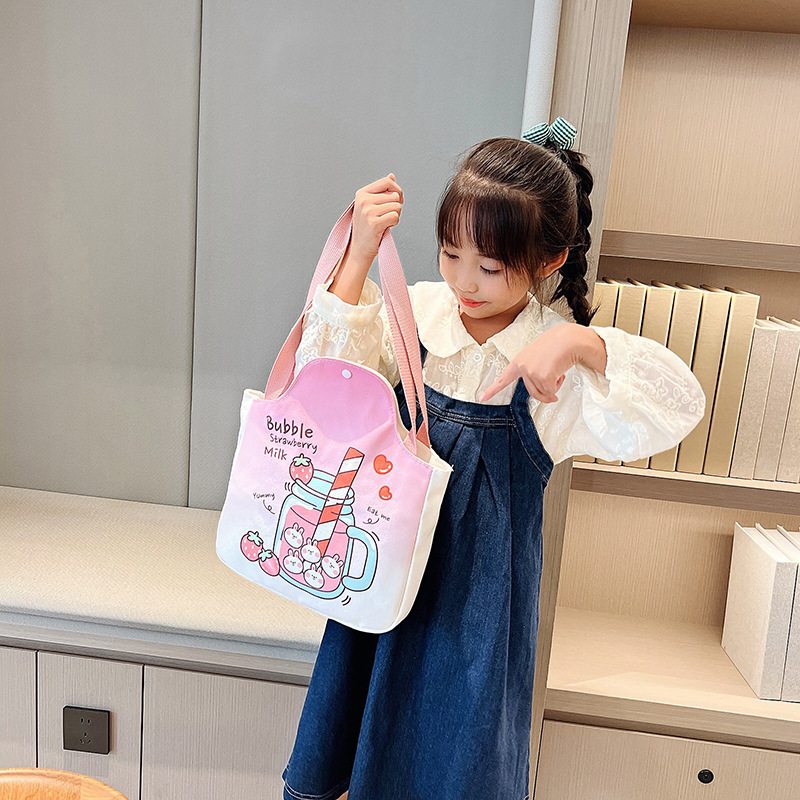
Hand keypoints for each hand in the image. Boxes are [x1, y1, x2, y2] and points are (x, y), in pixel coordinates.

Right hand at [349, 174, 403, 266]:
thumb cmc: (366, 228)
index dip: (397, 190)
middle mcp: (364, 200)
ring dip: (395, 215)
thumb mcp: (370, 206)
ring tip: (385, 222)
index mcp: (362, 194)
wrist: (359, 249)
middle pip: (394, 195)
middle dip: (396, 206)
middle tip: (386, 216)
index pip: (386, 182)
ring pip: (397, 206)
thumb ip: (381, 190)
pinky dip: (394, 223)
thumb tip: (392, 176)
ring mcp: (368, 211)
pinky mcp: (374, 223)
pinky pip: (395, 217)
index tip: (398, 199)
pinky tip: (385, 227)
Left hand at [480, 324, 603, 402]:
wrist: (569, 338)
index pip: (503, 378)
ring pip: (543, 393)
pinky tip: (561, 372)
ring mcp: (531, 372)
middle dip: (545, 393)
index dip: (492, 390)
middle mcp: (522, 366)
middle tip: (555, 384)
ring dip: (554, 386)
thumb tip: (547, 393)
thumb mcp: (539, 357)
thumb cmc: (557, 345)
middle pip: (532, 392)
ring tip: (558, 370)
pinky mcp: (542, 377)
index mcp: (519, 361)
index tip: (482, 398)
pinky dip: (559, 385)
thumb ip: (535, 371)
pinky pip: (551, 391)